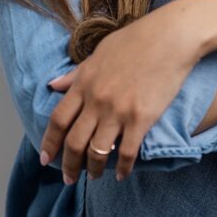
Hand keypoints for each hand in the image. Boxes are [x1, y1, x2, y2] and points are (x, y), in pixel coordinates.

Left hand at [39, 5, 200, 183]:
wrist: (171, 37)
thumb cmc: (136, 40)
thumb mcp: (99, 54)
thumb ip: (76, 74)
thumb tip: (53, 85)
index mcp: (84, 83)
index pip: (58, 120)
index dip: (49, 143)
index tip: (45, 159)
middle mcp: (97, 100)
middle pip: (74, 142)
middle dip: (68, 165)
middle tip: (67, 179)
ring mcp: (118, 111)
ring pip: (97, 152)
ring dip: (93, 169)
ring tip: (94, 177)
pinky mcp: (142, 119)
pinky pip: (127, 153)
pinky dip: (123, 168)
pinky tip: (121, 175)